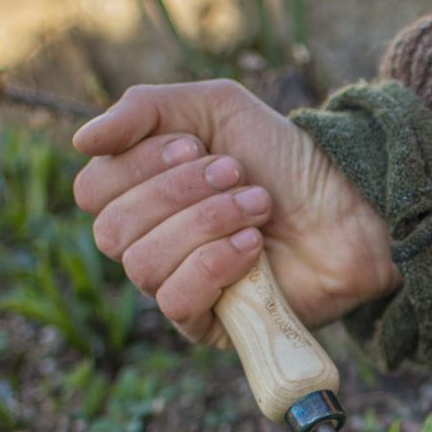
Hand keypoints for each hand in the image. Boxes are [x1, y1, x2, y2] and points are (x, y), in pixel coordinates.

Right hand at [73, 80, 397, 345]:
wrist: (349, 208)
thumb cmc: (285, 161)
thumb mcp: (217, 108)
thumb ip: (146, 108)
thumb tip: (82, 141)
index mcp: (142, 196)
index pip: (93, 190)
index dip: (139, 166)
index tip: (199, 147)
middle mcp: (153, 244)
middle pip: (113, 228)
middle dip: (181, 193)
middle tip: (240, 176)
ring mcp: (181, 285)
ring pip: (143, 264)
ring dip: (206, 224)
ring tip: (259, 207)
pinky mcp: (211, 324)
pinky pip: (176, 302)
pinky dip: (213, 265)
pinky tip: (253, 247)